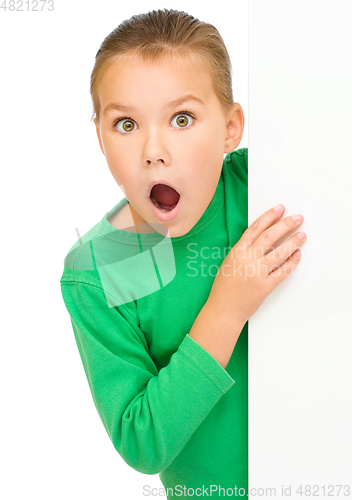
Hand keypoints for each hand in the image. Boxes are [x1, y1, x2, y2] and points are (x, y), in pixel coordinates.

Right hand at [208, 205, 305, 324]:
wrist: (224, 310)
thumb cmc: (224, 287)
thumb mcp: (229, 262)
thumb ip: (244, 250)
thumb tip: (263, 238)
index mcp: (237, 251)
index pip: (256, 228)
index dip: (269, 216)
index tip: (280, 209)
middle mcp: (247, 260)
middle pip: (270, 236)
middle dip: (286, 225)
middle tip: (297, 218)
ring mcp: (257, 273)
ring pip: (279, 253)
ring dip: (293, 242)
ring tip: (302, 235)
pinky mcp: (265, 286)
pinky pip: (282, 271)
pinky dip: (291, 262)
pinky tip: (297, 255)